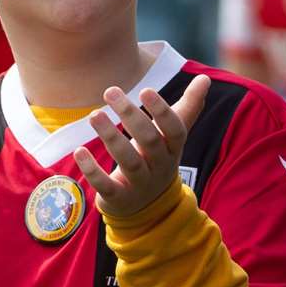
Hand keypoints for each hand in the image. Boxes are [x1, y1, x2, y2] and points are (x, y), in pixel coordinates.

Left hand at [76, 76, 211, 217]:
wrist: (149, 208)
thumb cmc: (158, 158)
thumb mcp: (174, 136)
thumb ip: (189, 107)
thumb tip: (205, 78)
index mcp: (173, 148)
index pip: (174, 129)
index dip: (162, 111)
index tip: (145, 90)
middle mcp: (160, 166)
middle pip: (150, 141)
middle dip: (131, 116)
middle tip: (110, 91)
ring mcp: (140, 184)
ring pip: (129, 161)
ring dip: (111, 137)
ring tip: (94, 115)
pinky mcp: (119, 198)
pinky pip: (106, 185)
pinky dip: (92, 170)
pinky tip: (79, 151)